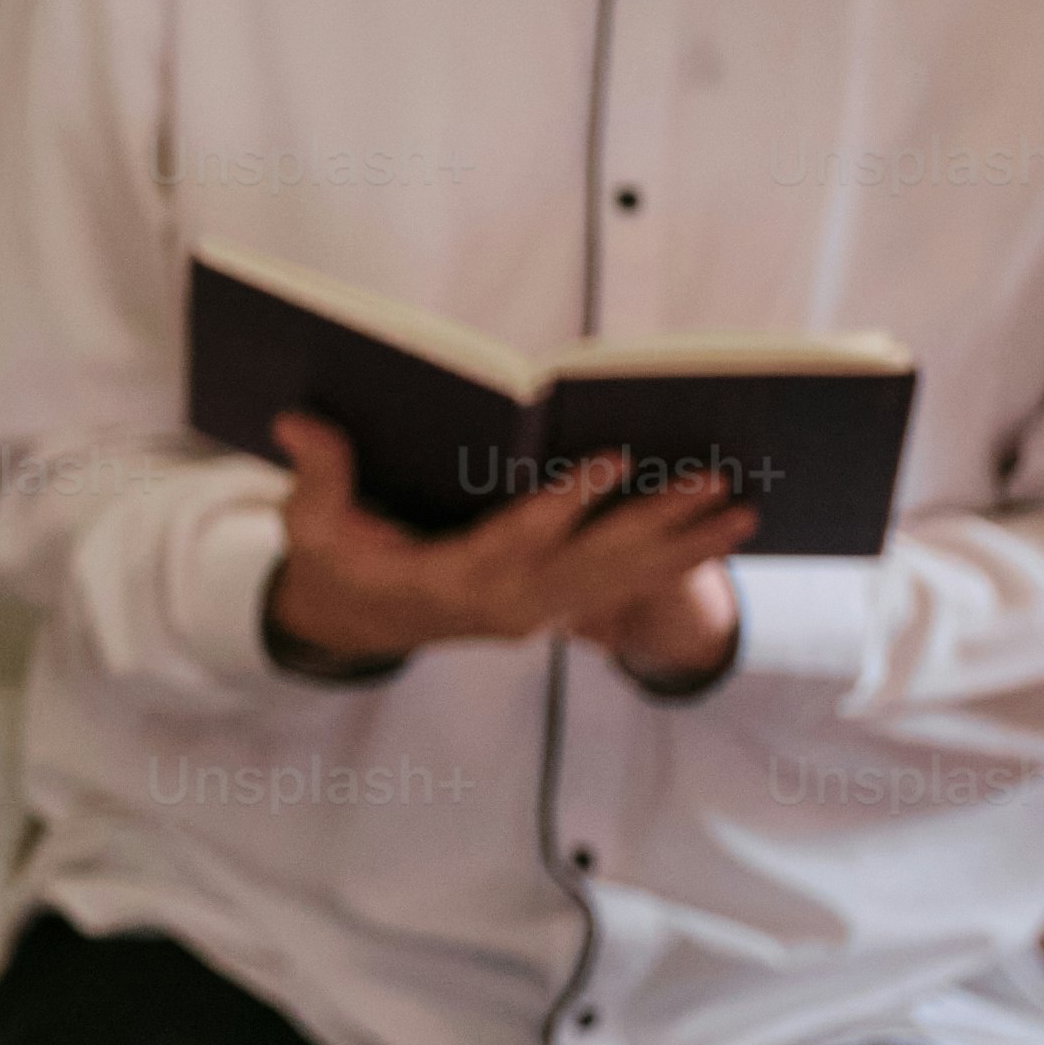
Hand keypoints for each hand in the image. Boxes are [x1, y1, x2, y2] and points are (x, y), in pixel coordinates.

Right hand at [267, 412, 751, 681]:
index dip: (568, 500)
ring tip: (747, 512)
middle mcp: (505, 605)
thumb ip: (320, 473)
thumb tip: (297, 419)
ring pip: (622, 580)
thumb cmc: (338, 564)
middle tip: (718, 482)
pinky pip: (622, 592)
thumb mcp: (314, 525)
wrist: (353, 625)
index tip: (615, 458)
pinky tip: (719, 539)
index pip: (518, 537)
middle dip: (660, 522)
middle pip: (594, 561)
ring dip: (687, 548)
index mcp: (449, 581)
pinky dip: (673, 566)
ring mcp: (534, 616)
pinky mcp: (552, 614)